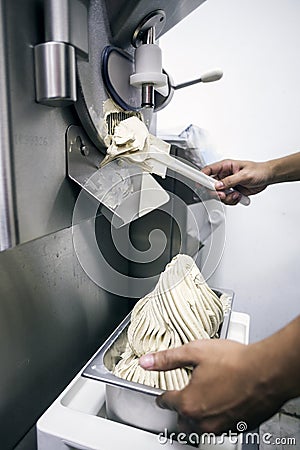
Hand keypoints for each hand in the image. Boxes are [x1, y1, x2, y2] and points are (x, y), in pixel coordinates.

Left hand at [139, 338, 286, 434]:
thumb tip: (147, 362)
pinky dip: (216, 417)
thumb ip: (168, 358)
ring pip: (200, 427)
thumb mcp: (195, 352)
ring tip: (203, 398)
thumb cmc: (236, 362)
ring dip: (197, 415)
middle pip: (181, 420)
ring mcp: (220, 426)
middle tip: (184, 395)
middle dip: (179, 408)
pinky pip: (218, 427)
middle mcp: (202, 420)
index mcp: (188, 402)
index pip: (166, 402)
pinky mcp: (236, 427)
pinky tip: (222, 402)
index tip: (164, 394)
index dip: (163, 395)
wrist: (267, 371)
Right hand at [202, 159, 270, 204]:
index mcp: (225, 166)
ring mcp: (227, 184)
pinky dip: (232, 200)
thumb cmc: (258, 171)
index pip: (208, 170)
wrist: (267, 177)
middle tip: (223, 194)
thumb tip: (218, 185)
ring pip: (218, 195)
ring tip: (236, 195)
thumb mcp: (244, 175)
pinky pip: (226, 199)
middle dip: (217, 192)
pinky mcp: (232, 191)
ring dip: (227, 198)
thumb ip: (230, 181)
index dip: (202, 177)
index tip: (200, 184)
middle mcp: (224, 175)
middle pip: (211, 186)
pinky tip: (239, 196)